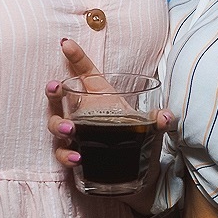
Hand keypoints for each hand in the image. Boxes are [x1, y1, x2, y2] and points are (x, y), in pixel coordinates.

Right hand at [45, 39, 173, 189]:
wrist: (138, 173)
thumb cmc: (139, 140)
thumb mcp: (150, 127)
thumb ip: (157, 120)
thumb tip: (164, 117)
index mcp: (100, 97)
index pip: (85, 72)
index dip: (75, 58)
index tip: (65, 44)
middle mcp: (83, 113)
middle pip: (61, 97)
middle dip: (54, 91)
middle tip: (54, 87)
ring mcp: (76, 134)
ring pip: (56, 125)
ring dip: (59, 125)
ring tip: (70, 129)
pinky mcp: (74, 154)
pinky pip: (62, 153)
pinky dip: (66, 155)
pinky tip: (76, 157)